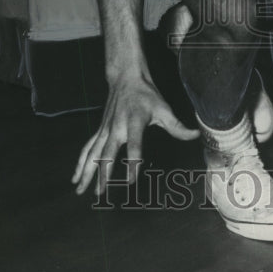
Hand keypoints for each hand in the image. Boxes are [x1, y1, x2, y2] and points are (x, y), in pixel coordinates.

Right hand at [71, 72, 199, 195]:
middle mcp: (116, 127)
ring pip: (93, 153)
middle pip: (107, 153)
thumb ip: (177, 126)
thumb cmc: (146, 95)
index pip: (134, 146)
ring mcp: (105, 129)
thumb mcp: (164, 109)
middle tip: (100, 193)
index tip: (130, 180)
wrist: (125, 78)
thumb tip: (196, 135)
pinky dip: (80, 163)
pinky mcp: (99, 130)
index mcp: (134, 122)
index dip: (132, 162)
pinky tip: (76, 178)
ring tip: (80, 191)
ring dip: (86, 172)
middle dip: (103, 174)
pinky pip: (87, 148)